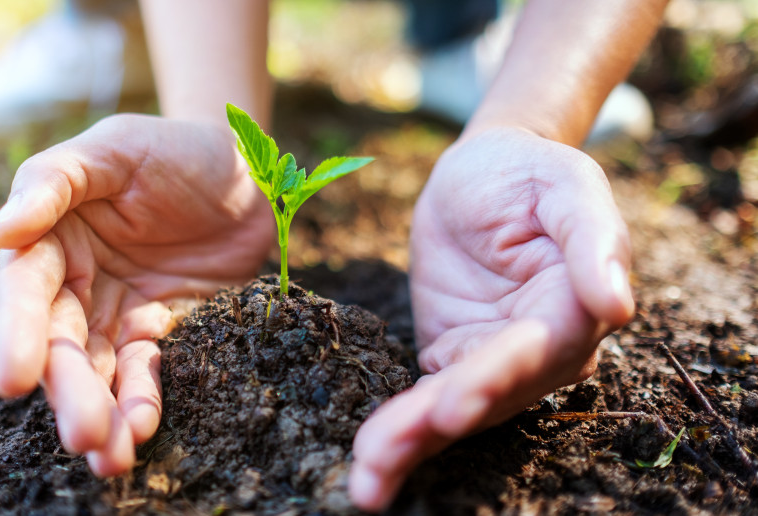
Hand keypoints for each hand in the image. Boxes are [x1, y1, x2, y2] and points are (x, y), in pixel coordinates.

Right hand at [0, 114, 272, 474]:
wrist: (242, 169)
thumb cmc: (170, 148)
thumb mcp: (112, 148)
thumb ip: (54, 182)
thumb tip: (0, 233)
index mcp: (52, 241)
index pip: (24, 292)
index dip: (16, 335)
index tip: (12, 380)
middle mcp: (79, 286)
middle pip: (63, 345)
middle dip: (69, 392)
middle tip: (82, 434)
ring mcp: (121, 313)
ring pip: (102, 372)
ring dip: (104, 414)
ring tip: (112, 456)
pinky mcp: (165, 331)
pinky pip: (150, 372)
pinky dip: (144, 402)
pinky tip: (143, 431)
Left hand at [348, 127, 634, 510]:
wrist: (482, 171)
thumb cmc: (531, 174)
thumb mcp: (566, 185)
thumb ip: (593, 239)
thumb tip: (617, 305)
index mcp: (572, 308)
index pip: (534, 352)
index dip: (493, 379)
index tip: (452, 405)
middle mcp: (537, 347)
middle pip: (489, 394)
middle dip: (436, 424)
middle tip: (384, 454)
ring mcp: (490, 355)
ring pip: (455, 406)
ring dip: (411, 442)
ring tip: (369, 477)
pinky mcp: (451, 353)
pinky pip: (426, 395)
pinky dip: (398, 427)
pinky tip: (370, 460)